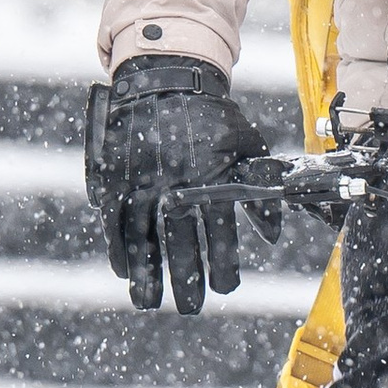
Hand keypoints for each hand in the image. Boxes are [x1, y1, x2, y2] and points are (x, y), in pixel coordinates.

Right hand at [85, 55, 282, 312]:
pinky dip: (117, 247)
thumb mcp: (246, 143)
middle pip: (181, 244)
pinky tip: (121, 271)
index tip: (226, 289)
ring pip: (144, 239)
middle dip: (186, 280)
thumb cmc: (210, 115)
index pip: (219, 234)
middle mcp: (177, 186)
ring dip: (147, 274)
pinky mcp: (118, 177)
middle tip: (190, 308)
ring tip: (148, 302)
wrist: (165, 79)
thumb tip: (272, 235)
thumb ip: (260, 189)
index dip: (223, 265)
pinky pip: (114, 220)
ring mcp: (143, 183)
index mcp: (210, 179)